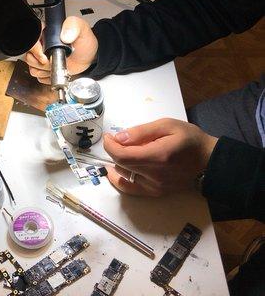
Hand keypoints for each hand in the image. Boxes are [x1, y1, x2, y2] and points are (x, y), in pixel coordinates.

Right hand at [25, 16, 97, 83]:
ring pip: (32, 68)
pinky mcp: (44, 69)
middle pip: (29, 56)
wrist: (88, 57)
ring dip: (44, 70)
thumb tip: (64, 35)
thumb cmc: (84, 42)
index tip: (44, 55)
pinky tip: (55, 72)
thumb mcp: (81, 29)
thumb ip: (73, 26)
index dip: (34, 50)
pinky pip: (38, 76)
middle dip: (41, 63)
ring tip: (56, 66)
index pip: (30, 41)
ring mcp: (41, 59)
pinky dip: (46, 76)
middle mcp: (41, 46)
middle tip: (53, 61)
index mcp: (45, 34)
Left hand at [103, 118, 217, 196]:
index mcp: (157, 156)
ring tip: (124, 151)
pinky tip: (115, 172)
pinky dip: (120, 180)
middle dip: (113, 150)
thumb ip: (142, 131)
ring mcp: (155, 186)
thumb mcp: (167, 125)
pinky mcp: (156, 192)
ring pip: (124, 175)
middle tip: (117, 140)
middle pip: (121, 164)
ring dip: (118, 162)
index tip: (108, 137)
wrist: (210, 161)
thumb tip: (119, 137)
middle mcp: (154, 175)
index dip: (110, 145)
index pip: (122, 155)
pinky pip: (130, 189)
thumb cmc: (190, 139)